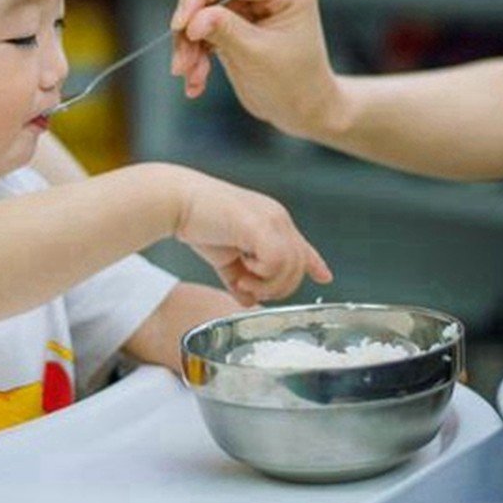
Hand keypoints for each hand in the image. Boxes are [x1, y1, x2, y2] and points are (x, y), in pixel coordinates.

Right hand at [169, 167, 331, 305]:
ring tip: (242, 279)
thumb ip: (239, 279)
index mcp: (272, 222)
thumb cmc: (197, 222)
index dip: (314, 264)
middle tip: (250, 288)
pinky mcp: (260, 225)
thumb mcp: (225, 256)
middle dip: (277, 287)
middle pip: (299, 266)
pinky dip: (261, 273)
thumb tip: (248, 301)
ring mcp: (272, 220)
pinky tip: (242, 269)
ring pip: (291, 266)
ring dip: (267, 283)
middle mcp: (278, 219)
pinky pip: (277, 261)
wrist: (177, 201)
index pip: (302, 247)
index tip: (324, 277)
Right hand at [170, 0, 339, 139]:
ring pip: (204, 13)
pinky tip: (196, 83)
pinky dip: (197, 55)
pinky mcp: (239, 22)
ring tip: (189, 78)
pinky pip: (206, 30)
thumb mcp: (256, 57)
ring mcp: (253, 5)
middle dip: (192, 28)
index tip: (179, 25)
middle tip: (180, 63)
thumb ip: (224, 31)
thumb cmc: (292, 85)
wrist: (303, 111)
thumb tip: (192, 19)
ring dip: (191, 47)